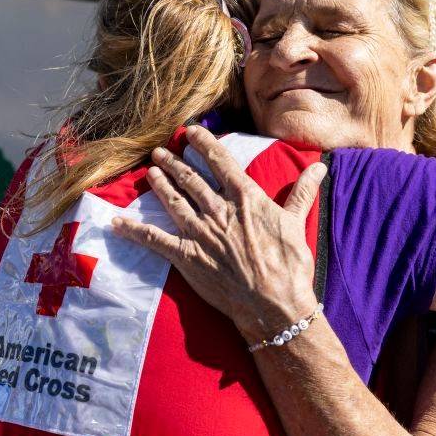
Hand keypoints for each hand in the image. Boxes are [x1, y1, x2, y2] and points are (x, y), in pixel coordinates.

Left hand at [111, 125, 324, 342]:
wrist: (274, 304)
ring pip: (173, 201)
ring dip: (160, 185)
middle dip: (174, 162)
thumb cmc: (290, 266)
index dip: (203, 143)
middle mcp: (219, 211)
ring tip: (150, 172)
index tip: (191, 131)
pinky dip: (134, 230)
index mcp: (245, 199)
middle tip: (160, 152)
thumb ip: (301, 192)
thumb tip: (319, 166)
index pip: (220, 162)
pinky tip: (117, 223)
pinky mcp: (187, 257)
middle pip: (191, 179)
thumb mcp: (296, 224)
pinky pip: (155, 240)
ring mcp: (200, 233)